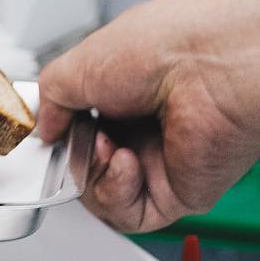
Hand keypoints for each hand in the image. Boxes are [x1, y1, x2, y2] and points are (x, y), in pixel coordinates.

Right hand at [37, 0, 259, 233]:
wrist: (214, 65)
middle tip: (79, 136)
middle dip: (74, 156)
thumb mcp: (79, 63)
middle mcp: (145, 126)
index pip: (81, 128)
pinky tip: (126, 163)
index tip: (52, 132)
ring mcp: (161, 161)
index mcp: (125, 91)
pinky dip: (116, 192)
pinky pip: (129, 214)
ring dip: (93, 174)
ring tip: (106, 146)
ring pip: (102, 195)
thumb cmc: (167, 46)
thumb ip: (51, 98)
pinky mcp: (177, 192)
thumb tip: (45, 126)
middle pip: (87, 166)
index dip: (61, 135)